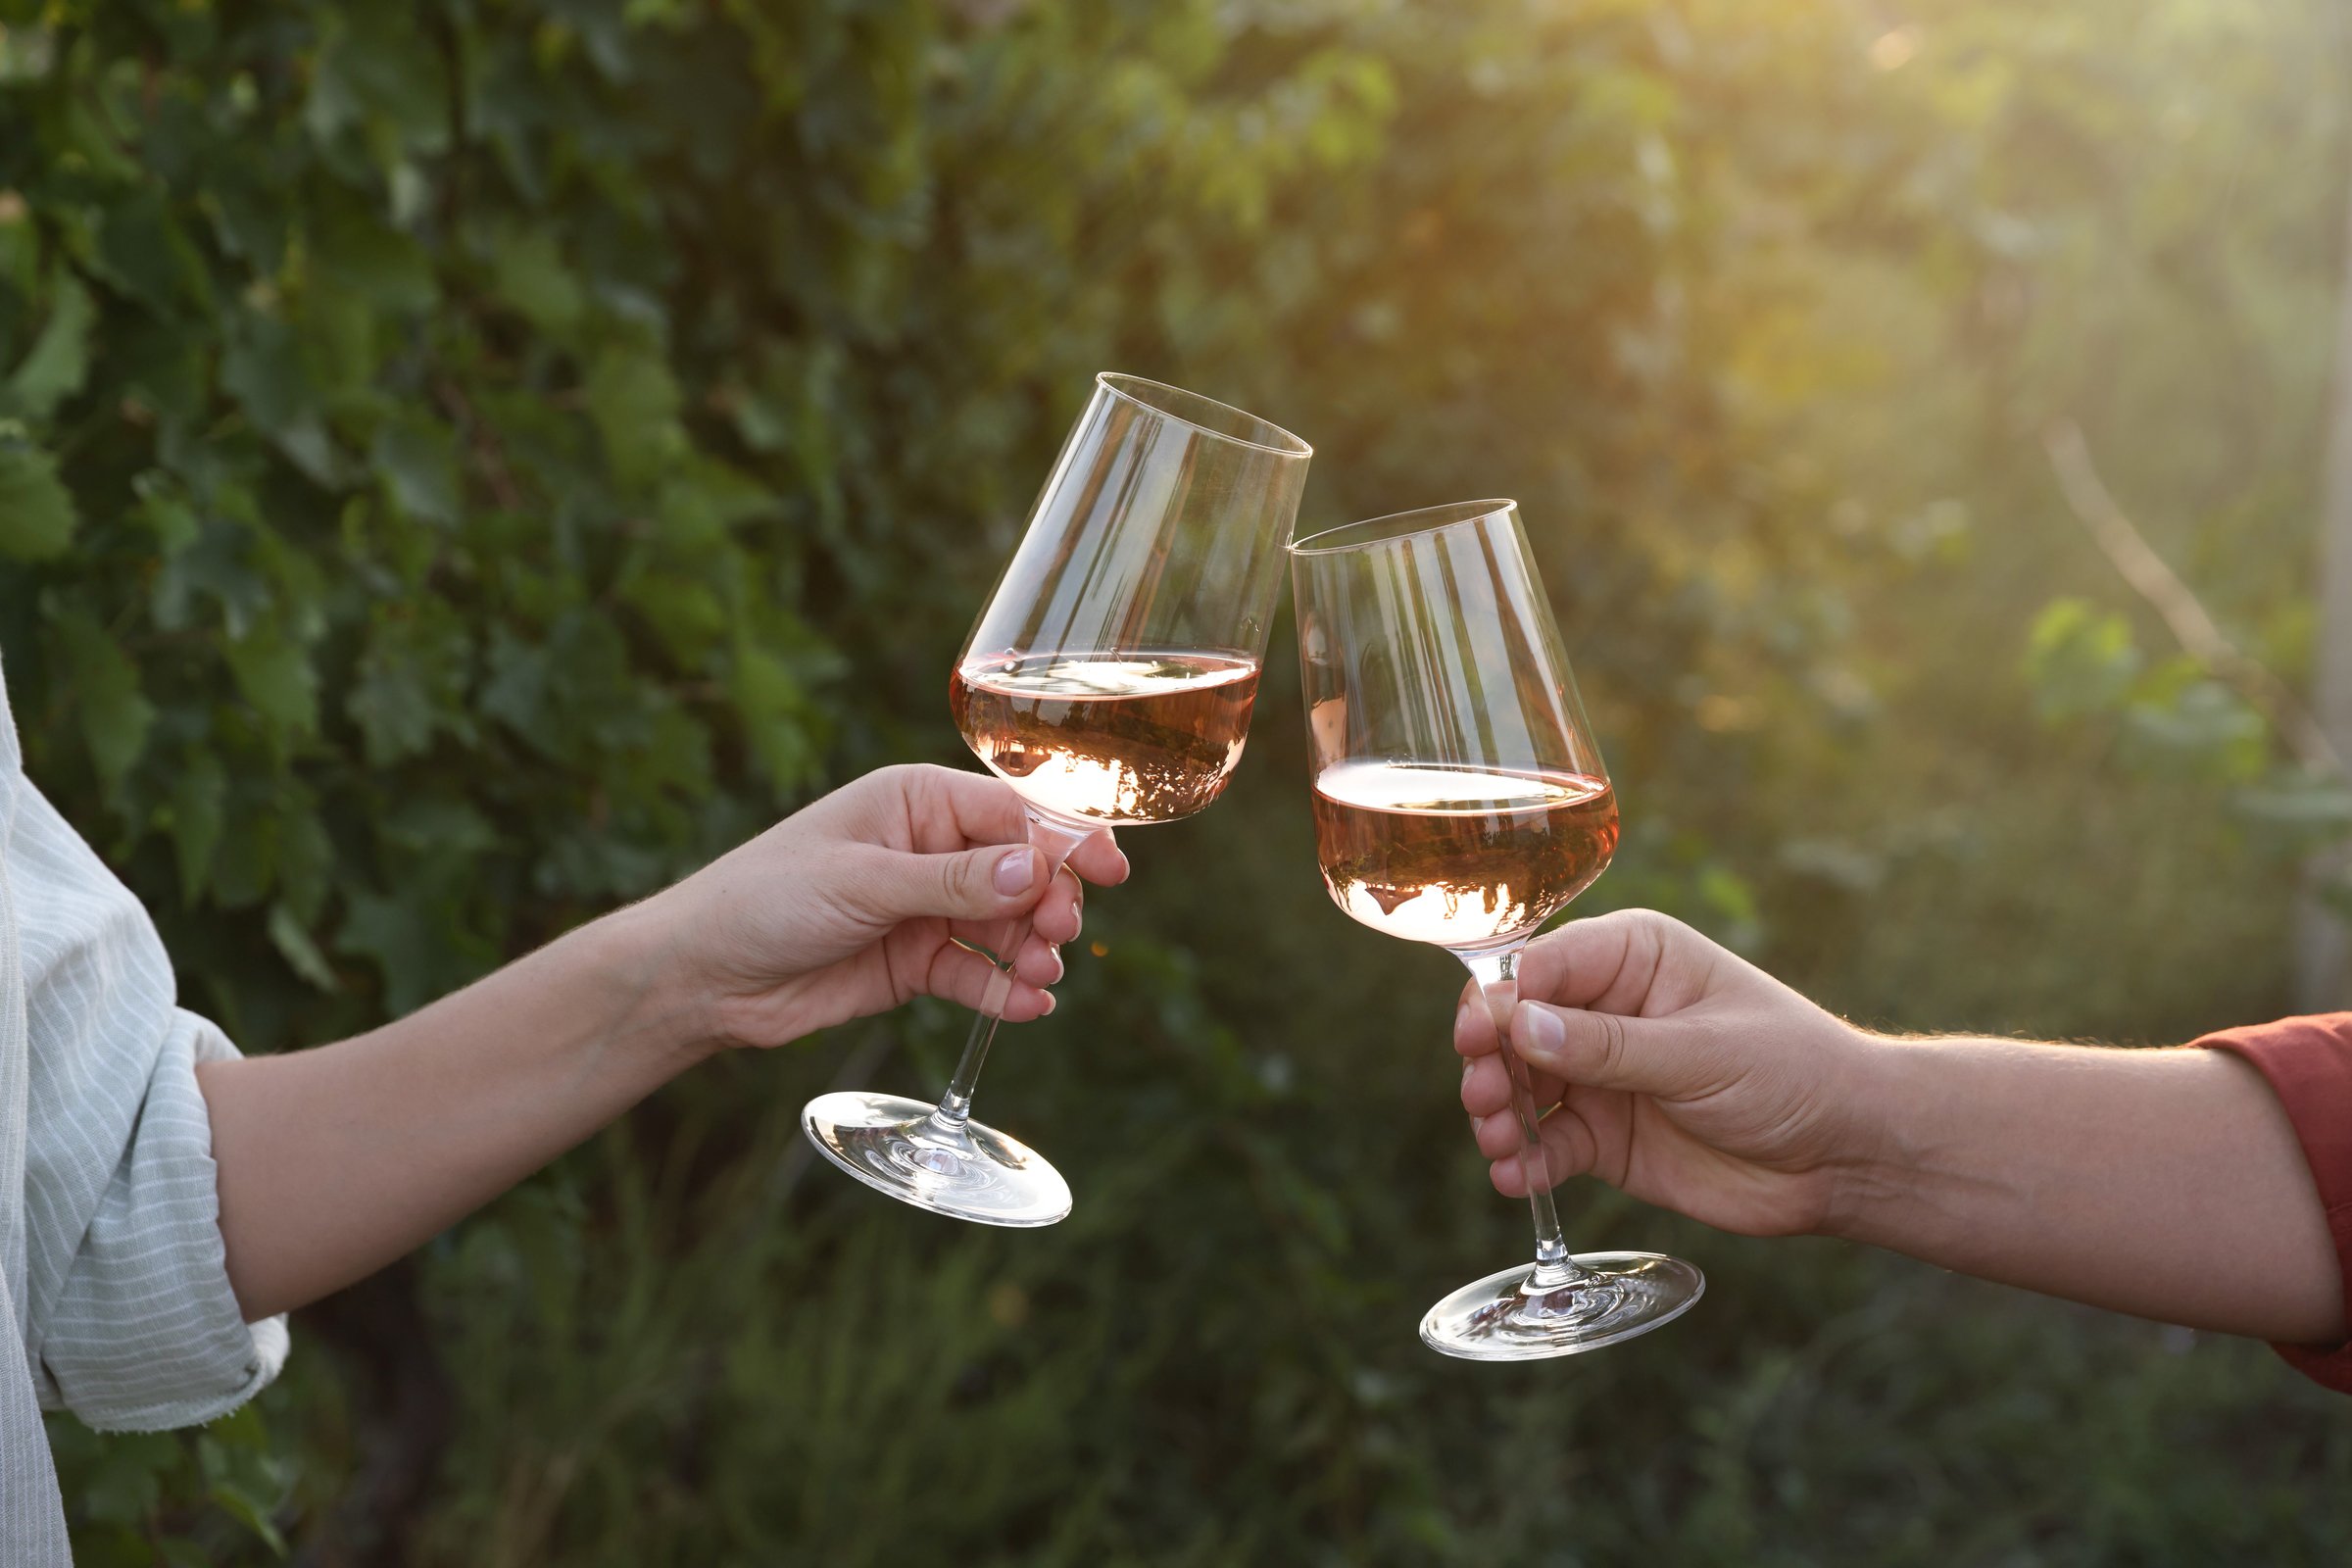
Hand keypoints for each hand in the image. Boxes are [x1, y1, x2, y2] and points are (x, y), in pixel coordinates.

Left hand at [649, 764, 1126, 1049]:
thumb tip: (1036, 872)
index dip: (1065, 841)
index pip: (1011, 813)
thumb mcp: (863, 882)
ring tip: (1041, 977)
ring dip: (1032, 951)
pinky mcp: (915, 964)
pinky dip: (1005, 990)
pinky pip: (977, 975)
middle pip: (1022, 871)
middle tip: (1058, 935)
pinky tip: (1029, 1006)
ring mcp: (925, 909)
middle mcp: (929, 850)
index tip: (1110, 871)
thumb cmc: (766, 899)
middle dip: (1051, 902)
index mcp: (915, 802)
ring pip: (1006, 926)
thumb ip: (953, 881)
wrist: (702, 976)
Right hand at [1455, 910, 1873, 1236]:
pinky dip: (1526, 1162)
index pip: (1542, 965)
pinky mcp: (1604, 1136)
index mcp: (1633, 957)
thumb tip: (1520, 1026)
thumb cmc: (1791, 1073)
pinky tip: (1518, 1180)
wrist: (1845, 1155)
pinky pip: (1547, 1143)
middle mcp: (1605, 1009)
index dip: (1501, 999)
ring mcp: (1601, 1075)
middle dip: (1490, 1061)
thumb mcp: (1700, 1052)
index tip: (1480, 1037)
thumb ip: (1608, 1045)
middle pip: (1516, 1026)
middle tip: (1485, 1099)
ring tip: (1500, 1143)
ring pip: (1520, 1085)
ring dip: (1499, 1112)